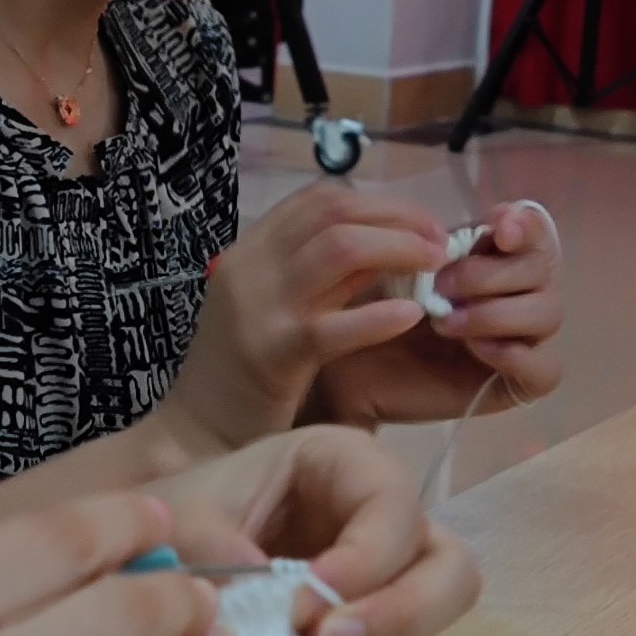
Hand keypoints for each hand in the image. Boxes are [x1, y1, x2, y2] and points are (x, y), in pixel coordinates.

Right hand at [154, 184, 448, 451]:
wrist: (194, 436)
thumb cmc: (244, 378)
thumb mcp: (276, 310)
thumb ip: (319, 279)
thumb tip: (391, 250)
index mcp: (251, 251)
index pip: (319, 199)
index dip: (380, 203)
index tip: (421, 223)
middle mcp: (251, 267)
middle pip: (335, 213)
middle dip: (399, 218)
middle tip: (441, 242)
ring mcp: (258, 307)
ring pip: (339, 249)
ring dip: (399, 248)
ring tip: (437, 267)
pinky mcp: (271, 354)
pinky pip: (333, 324)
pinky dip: (379, 315)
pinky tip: (412, 316)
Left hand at [164, 425, 480, 635]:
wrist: (142, 584)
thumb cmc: (169, 524)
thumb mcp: (176, 517)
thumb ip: (208, 541)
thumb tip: (257, 584)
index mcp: (346, 471)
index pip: (394, 505)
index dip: (366, 559)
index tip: (303, 608)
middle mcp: (380, 534)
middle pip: (448, 575)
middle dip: (396, 619)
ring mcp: (377, 603)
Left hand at [307, 200, 567, 430]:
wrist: (347, 368)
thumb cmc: (371, 310)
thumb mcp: (396, 266)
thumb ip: (435, 243)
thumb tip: (465, 232)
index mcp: (494, 258)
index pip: (533, 233)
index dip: (524, 226)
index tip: (496, 228)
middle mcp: (516, 294)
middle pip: (543, 270)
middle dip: (493, 272)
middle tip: (442, 285)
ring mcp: (520, 338)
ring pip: (548, 314)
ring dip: (498, 312)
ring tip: (445, 323)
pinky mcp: (515, 383)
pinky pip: (545, 369)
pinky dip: (515, 354)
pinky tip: (475, 349)